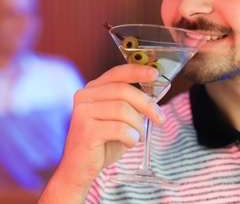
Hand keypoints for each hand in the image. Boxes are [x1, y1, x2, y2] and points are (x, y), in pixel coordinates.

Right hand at [39, 64, 164, 202]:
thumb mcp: (121, 120)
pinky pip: (120, 128)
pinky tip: (129, 143)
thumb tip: (157, 93)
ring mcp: (83, 112)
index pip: (117, 73)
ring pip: (124, 110)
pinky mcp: (86, 129)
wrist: (80, 169)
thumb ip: (133, 105)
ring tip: (138, 136)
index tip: (154, 74)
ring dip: (138, 125)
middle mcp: (85, 96)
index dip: (137, 71)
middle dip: (147, 105)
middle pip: (124, 91)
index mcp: (94, 89)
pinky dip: (131, 137)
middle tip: (159, 118)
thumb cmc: (103, 143)